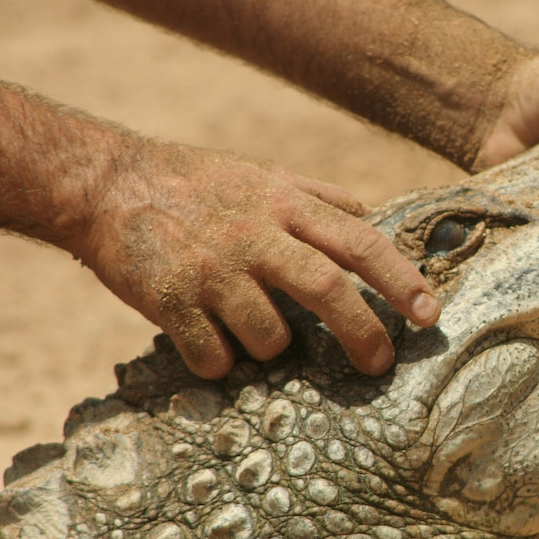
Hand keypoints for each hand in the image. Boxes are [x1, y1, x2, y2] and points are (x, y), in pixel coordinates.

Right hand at [77, 143, 439, 378]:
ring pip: (270, 337)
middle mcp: (254, 236)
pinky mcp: (170, 302)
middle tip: (380, 364)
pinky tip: (210, 341)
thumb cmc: (201, 185)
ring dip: (273, 347)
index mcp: (285, 204)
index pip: (358, 241)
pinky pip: (215, 357)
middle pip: (326, 290)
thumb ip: (321, 197)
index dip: (400, 279)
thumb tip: (373, 217)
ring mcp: (212, 271)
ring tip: (255, 330)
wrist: (108, 185)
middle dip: (362, 333)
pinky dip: (222, 361)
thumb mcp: (266, 175)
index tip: (430, 314)